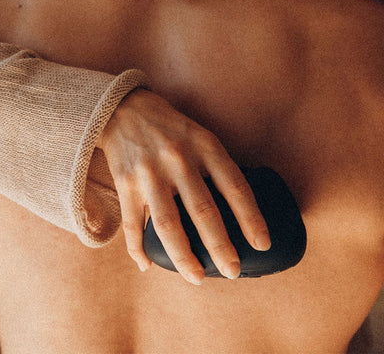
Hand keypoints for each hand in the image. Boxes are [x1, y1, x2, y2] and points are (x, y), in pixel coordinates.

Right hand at [97, 89, 270, 284]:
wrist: (125, 109)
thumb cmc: (171, 127)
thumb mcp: (201, 135)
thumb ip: (217, 165)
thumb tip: (238, 208)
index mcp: (204, 145)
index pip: (234, 186)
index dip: (251, 218)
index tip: (262, 245)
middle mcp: (178, 159)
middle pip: (203, 211)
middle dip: (221, 247)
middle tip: (233, 271)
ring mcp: (150, 172)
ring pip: (168, 225)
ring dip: (184, 257)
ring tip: (198, 278)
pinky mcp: (125, 183)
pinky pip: (132, 224)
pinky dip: (138, 248)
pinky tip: (149, 266)